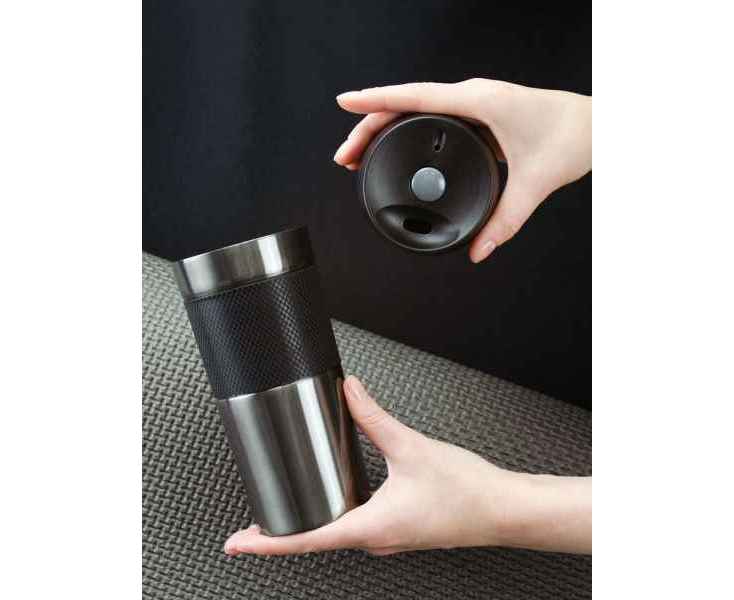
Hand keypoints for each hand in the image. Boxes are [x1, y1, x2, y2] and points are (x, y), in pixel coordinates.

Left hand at [224, 376, 591, 555]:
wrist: (503, 508)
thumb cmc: (466, 490)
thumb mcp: (410, 447)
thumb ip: (374, 417)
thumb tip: (349, 392)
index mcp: (371, 527)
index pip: (306, 539)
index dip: (266, 543)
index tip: (237, 545)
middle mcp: (376, 540)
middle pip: (316, 539)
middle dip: (282, 534)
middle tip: (251, 528)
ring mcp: (389, 539)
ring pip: (337, 533)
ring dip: (310, 524)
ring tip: (285, 514)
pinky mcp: (399, 530)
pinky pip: (358, 527)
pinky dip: (336, 517)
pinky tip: (337, 500)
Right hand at [333, 79, 591, 262]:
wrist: (600, 124)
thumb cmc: (573, 137)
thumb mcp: (533, 184)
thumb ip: (505, 222)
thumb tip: (479, 251)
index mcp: (479, 102)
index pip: (414, 97)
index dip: (375, 101)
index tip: (345, 104)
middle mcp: (473, 97)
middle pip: (406, 104)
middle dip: (369, 126)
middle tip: (346, 156)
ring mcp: (475, 102)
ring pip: (417, 108)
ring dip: (386, 126)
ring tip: (361, 152)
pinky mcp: (479, 112)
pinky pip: (433, 115)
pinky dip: (408, 128)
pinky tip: (399, 145)